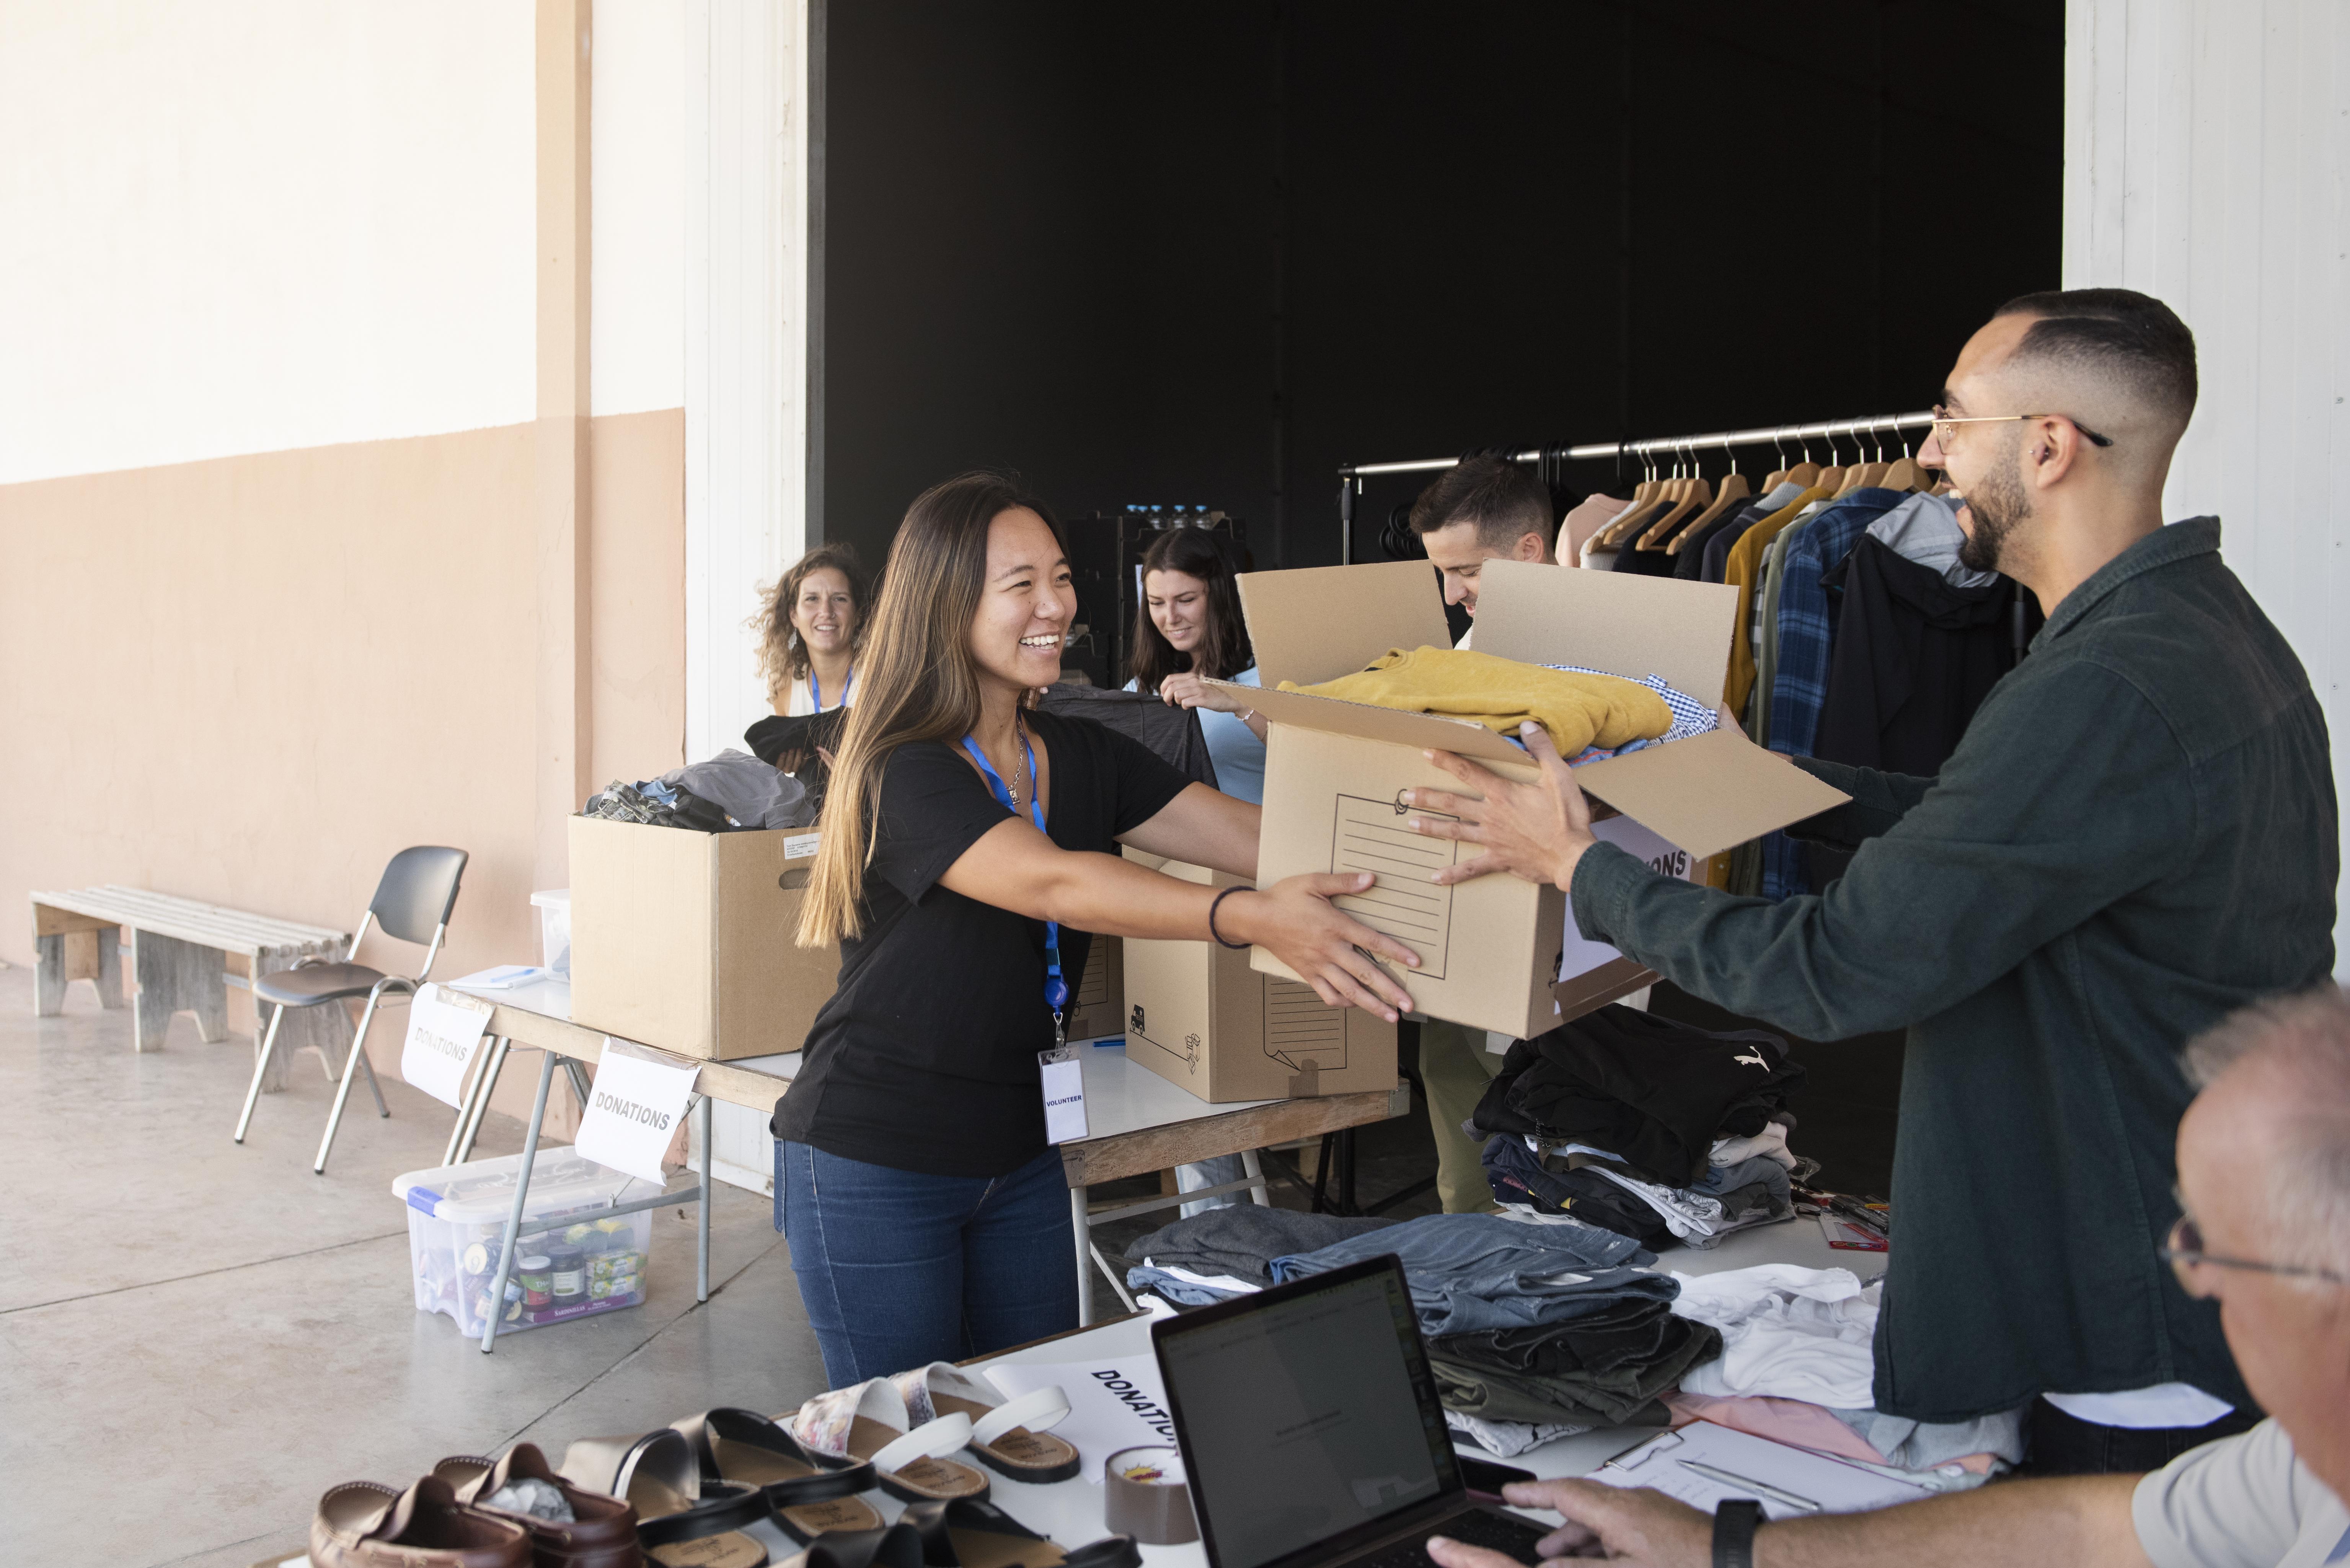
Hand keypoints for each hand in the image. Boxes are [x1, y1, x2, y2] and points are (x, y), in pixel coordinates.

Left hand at [1157, 671, 1249, 714]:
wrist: (1230, 698)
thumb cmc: (1212, 693)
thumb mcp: (1199, 684)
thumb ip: (1186, 685)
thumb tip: (1170, 690)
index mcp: (1192, 676)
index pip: (1170, 678)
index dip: (1163, 688)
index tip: (1164, 695)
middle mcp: (1194, 680)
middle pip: (1171, 687)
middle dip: (1166, 697)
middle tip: (1169, 703)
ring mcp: (1199, 689)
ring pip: (1177, 695)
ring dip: (1176, 702)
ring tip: (1182, 704)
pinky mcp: (1202, 698)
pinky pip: (1185, 703)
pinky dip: (1184, 707)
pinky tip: (1189, 707)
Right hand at [1221, 873, 1420, 1019]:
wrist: (1255, 918)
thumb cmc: (1284, 898)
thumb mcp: (1314, 882)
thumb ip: (1344, 882)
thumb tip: (1371, 879)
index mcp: (1335, 926)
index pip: (1373, 941)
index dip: (1396, 952)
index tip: (1415, 963)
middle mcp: (1329, 950)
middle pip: (1366, 974)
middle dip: (1390, 991)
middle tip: (1409, 1005)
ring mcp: (1318, 965)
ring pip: (1349, 991)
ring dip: (1371, 1005)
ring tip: (1390, 1017)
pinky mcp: (1307, 974)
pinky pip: (1327, 994)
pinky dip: (1343, 1002)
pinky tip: (1355, 1005)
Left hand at [1401, 722, 1597, 889]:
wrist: (1574, 857)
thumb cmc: (1567, 818)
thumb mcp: (1560, 776)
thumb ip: (1542, 749)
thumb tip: (1528, 725)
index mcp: (1503, 794)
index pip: (1468, 771)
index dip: (1446, 760)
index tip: (1426, 753)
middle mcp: (1491, 816)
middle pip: (1452, 803)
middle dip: (1428, 797)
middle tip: (1407, 795)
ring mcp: (1492, 840)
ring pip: (1454, 831)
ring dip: (1431, 827)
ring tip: (1411, 824)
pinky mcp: (1499, 861)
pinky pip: (1471, 869)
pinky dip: (1453, 874)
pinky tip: (1434, 877)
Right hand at [1426, 1480, 1709, 1566]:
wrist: (1736, 1560)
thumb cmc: (1688, 1566)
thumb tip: (1549, 1566)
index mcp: (1617, 1511)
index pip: (1562, 1492)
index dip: (1532, 1493)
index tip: (1511, 1493)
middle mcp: (1631, 1502)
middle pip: (1581, 1502)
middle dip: (1554, 1520)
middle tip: (1535, 1537)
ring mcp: (1649, 1508)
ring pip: (1602, 1515)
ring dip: (1580, 1534)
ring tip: (1564, 1556)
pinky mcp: (1663, 1519)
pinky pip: (1622, 1522)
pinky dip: (1603, 1539)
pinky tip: (1605, 1558)